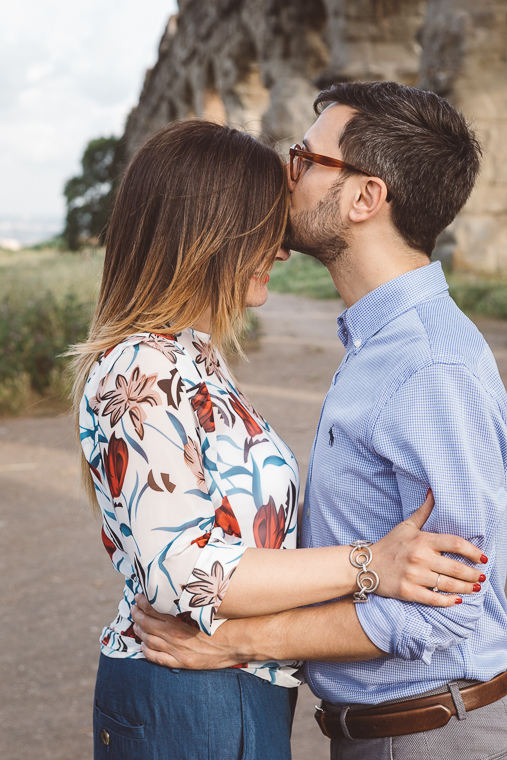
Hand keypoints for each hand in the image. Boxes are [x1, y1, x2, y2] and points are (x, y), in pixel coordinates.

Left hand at [131, 595, 247, 669]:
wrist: (236, 642)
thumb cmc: (222, 621)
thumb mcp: (204, 608)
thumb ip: (188, 602)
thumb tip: (177, 590)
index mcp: (181, 620)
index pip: (155, 610)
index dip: (144, 603)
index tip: (139, 597)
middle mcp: (176, 636)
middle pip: (149, 625)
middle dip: (138, 616)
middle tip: (133, 609)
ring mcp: (177, 651)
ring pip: (151, 641)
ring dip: (141, 633)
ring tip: (136, 626)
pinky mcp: (182, 663)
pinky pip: (159, 659)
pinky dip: (148, 652)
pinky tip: (144, 647)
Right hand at [373, 490, 486, 605]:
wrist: (365, 566)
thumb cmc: (389, 545)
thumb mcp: (406, 525)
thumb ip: (424, 511)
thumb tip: (432, 492)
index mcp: (422, 540)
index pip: (455, 543)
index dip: (473, 551)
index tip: (483, 558)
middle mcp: (420, 557)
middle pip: (456, 567)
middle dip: (474, 574)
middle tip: (482, 577)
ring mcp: (414, 575)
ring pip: (448, 584)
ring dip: (466, 588)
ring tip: (475, 588)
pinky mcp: (408, 592)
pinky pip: (434, 598)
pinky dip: (448, 601)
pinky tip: (457, 600)